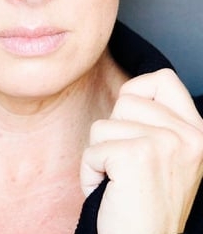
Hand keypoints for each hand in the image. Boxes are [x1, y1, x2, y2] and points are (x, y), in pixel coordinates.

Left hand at [81, 68, 202, 233]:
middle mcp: (190, 136)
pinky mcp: (137, 156)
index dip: (137, 92)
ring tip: (119, 181)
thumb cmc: (146, 204)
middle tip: (128, 167)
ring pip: (102, 125)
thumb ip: (156, 122)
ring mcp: (166, 144)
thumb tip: (128, 94)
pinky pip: (91, 150)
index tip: (132, 124)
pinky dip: (90, 173)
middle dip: (114, 133)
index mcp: (198, 133)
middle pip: (125, 100)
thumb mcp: (166, 156)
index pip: (163, 78)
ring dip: (100, 155)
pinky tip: (110, 192)